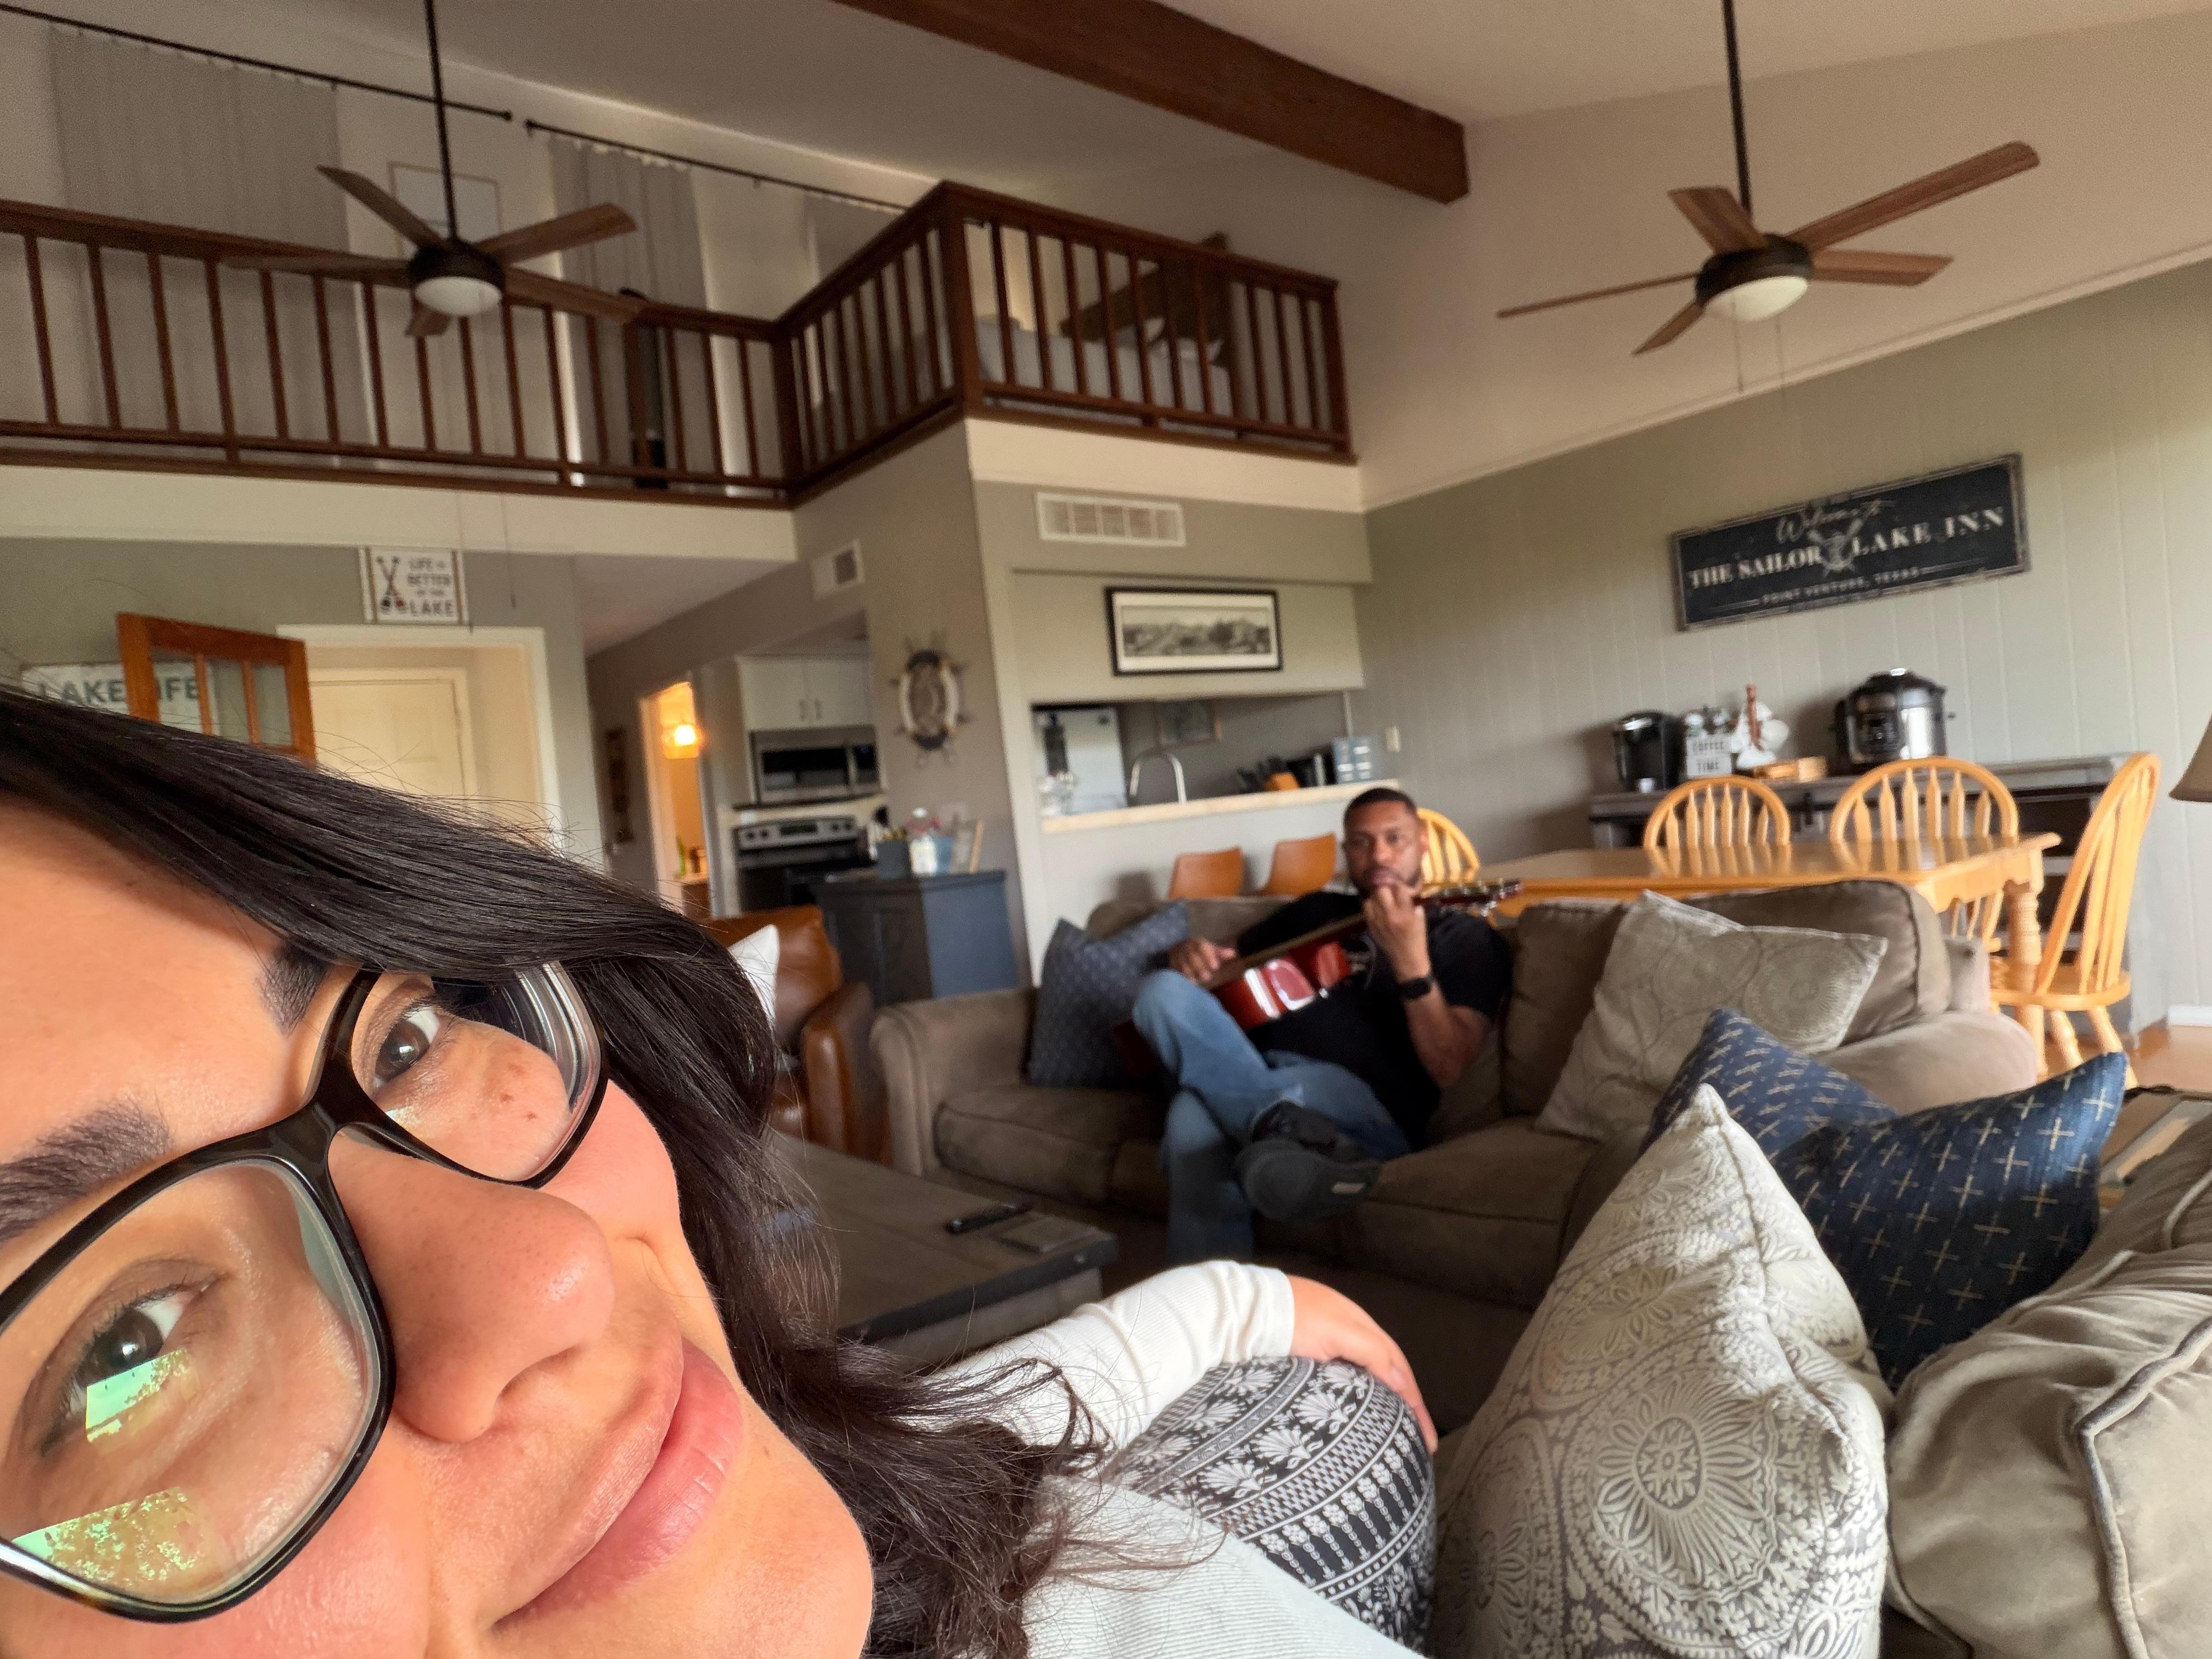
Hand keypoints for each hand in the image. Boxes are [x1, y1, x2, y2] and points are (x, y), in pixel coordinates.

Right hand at [1168, 937, 1233, 982]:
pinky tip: (1188, 983)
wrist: (1178, 949)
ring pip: (1182, 965)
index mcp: (1196, 942)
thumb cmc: (1199, 952)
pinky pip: (1175, 971)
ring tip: (1197, 982)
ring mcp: (1177, 955)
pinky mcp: (1171, 964)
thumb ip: (1220, 953)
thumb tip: (1233, 954)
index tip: (1215, 967)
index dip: (1208, 957)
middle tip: (1208, 977)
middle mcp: (1186, 947)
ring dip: (1191, 974)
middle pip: (1191, 957)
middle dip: (1200, 968)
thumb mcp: (1210, 950)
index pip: (1201, 947)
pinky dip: (1182, 978)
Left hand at [1286, 1276, 1436, 1451]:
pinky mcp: (1303, 1362)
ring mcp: (1325, 1348)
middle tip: (1419, 1444)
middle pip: (1386, 1373)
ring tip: (1395, 1437)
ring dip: (1384, 1404)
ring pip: (1365, 1380)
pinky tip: (1358, 1418)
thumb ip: (1372, 1353)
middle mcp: (1346, 1335)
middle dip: (1407, 1407)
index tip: (1427, 1440)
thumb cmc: (1290, 1321)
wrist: (1240, 1314)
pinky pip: (1341, 1383)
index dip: (1415, 1402)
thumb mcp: (1337, 1332)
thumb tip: (1402, 1384)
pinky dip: (1358, 1399)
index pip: (1397, 1367)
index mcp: (1359, 1325)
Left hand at [1362, 880, 1429, 982]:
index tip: (1401, 886)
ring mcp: (1378, 920)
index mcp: (1405, 913)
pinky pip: (1366, 909)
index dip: (1400, 884)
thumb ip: (1412, 904)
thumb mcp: (1421, 919)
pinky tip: (1377, 906)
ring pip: (1370, 898)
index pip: (1399, 888)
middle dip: (1386, 886)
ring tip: (1382, 897)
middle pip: (1381, 890)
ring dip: (1376, 895)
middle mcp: (1389, 915)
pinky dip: (1371, 905)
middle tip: (1389, 888)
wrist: (1406, 960)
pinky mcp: (1371, 926)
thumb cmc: (1417, 939)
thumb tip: (1404, 890)